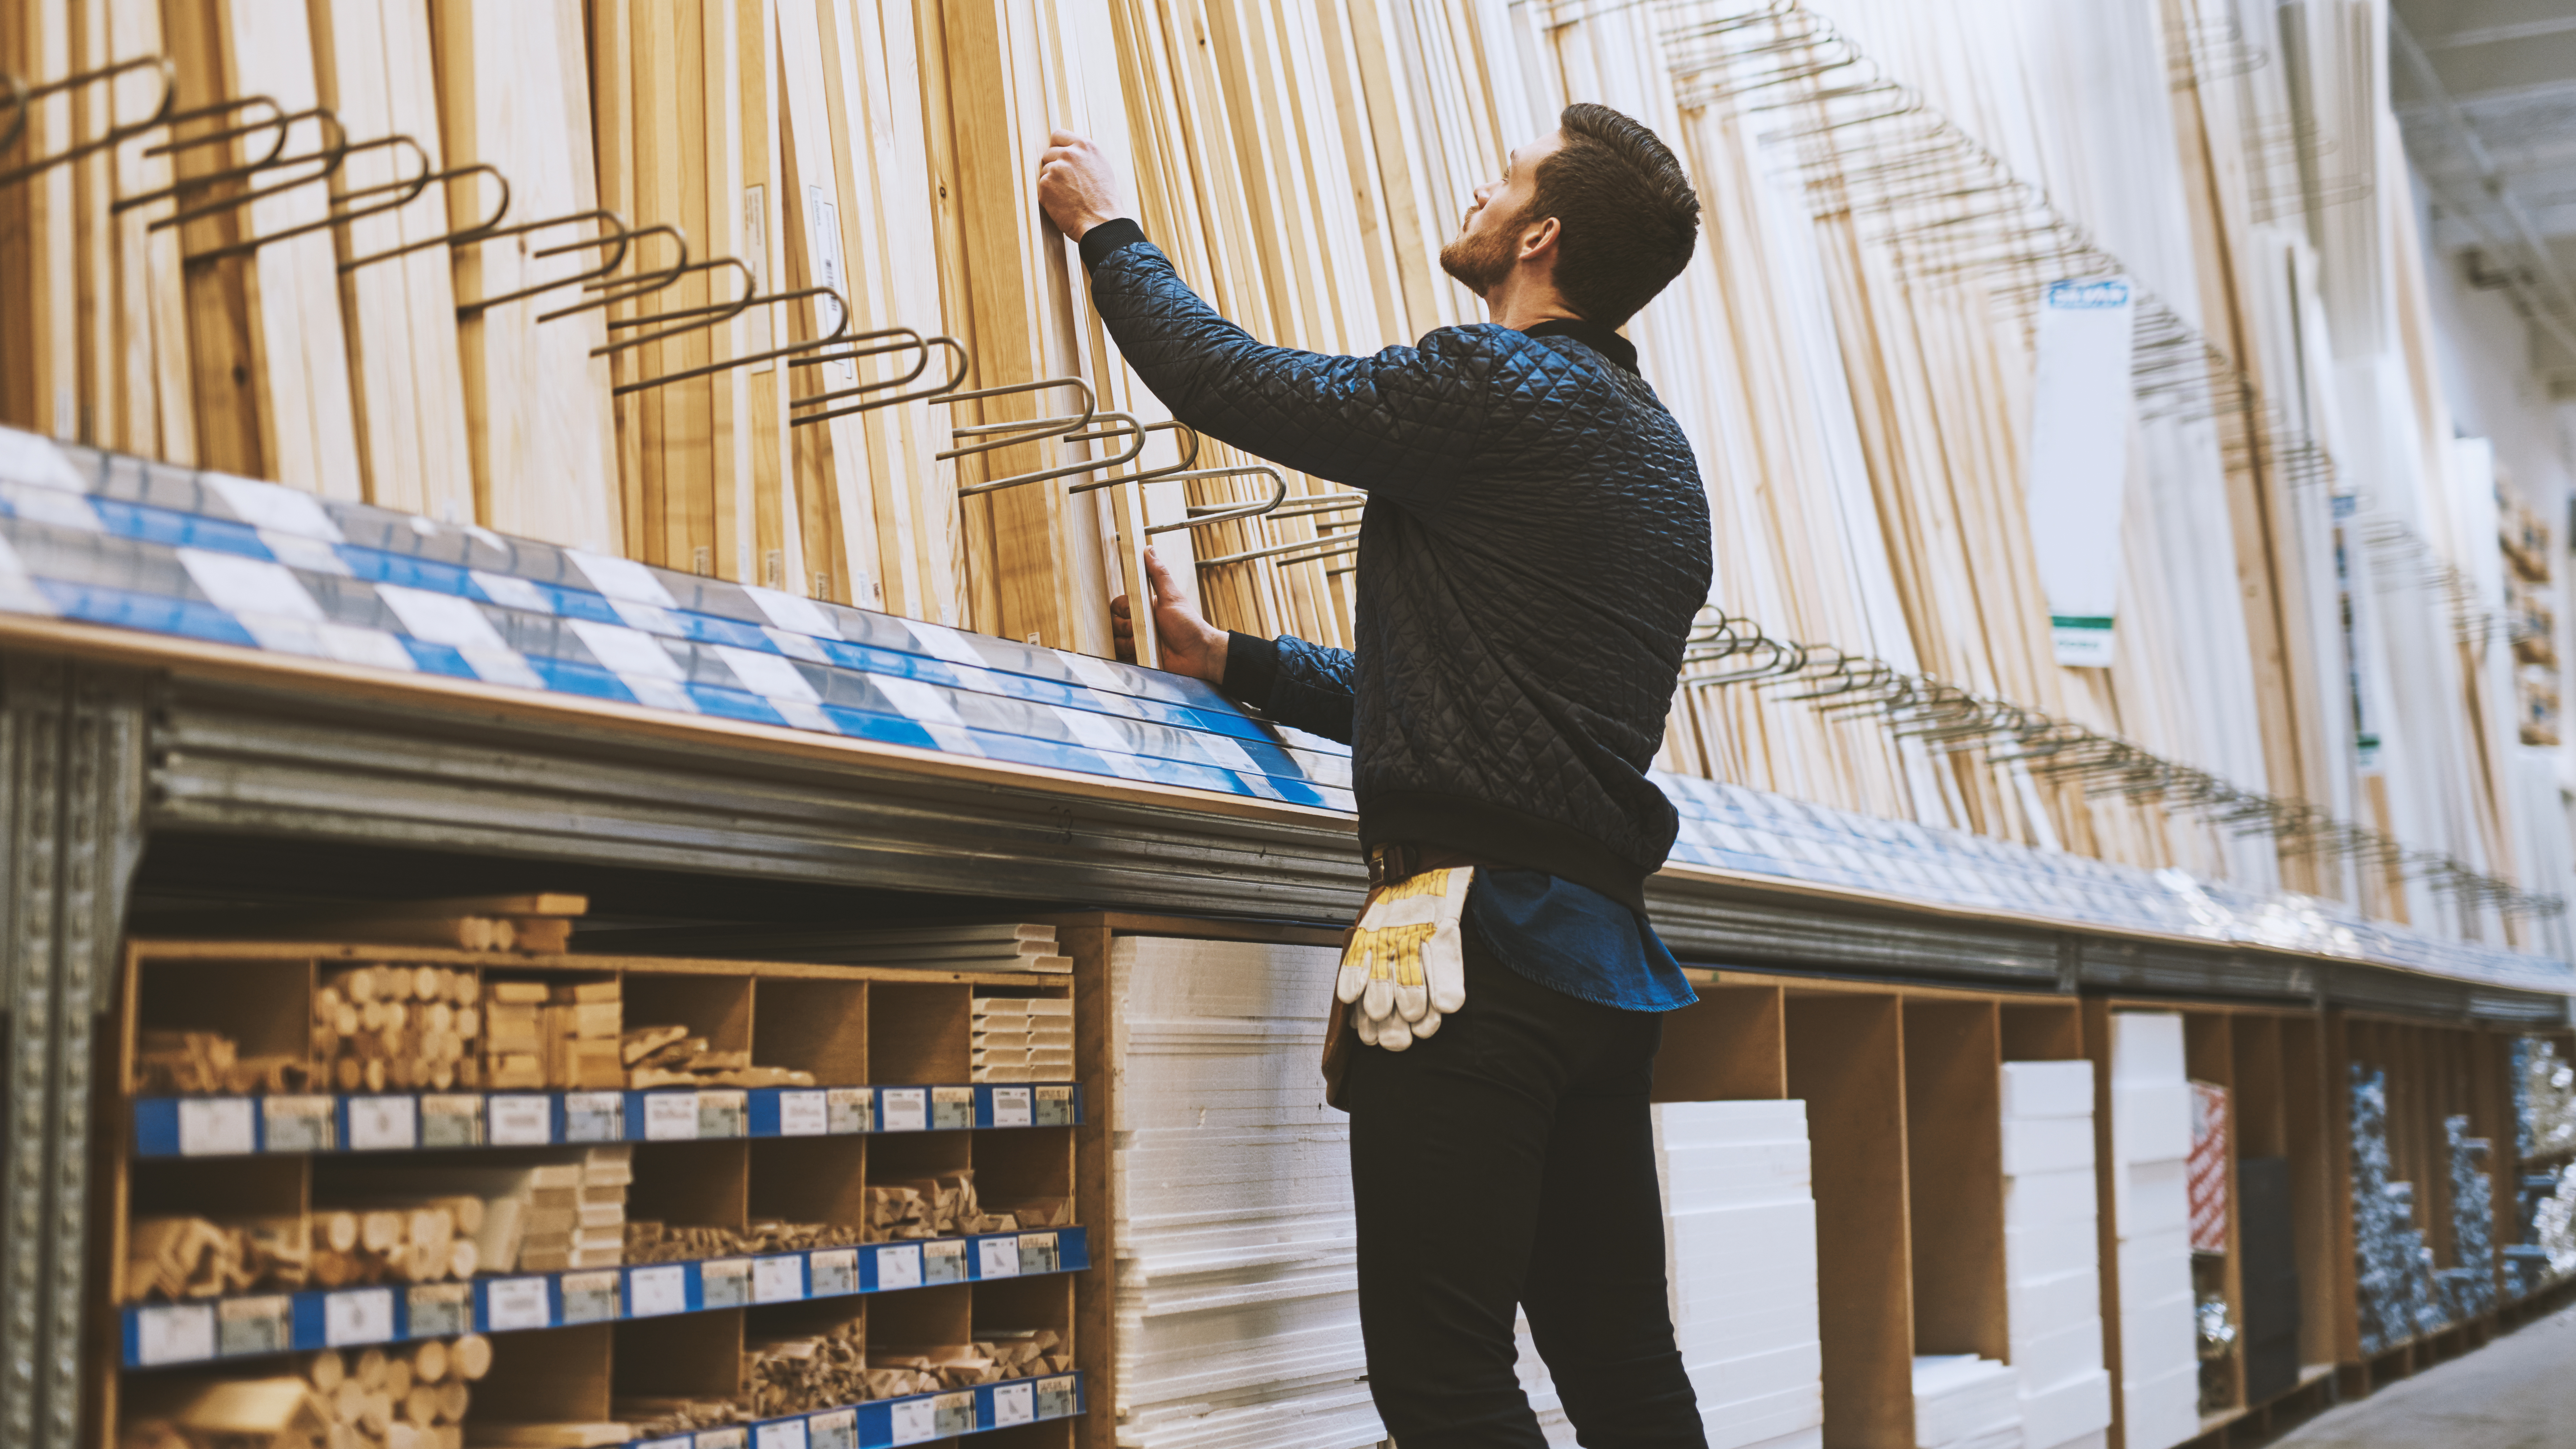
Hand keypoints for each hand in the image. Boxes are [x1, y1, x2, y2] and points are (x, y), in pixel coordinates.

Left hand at [1037, 130, 1125, 238]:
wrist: (1101, 222)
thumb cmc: (1104, 199)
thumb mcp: (1102, 167)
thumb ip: (1087, 153)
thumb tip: (1081, 138)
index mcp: (1084, 146)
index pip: (1058, 135)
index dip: (1057, 146)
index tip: (1058, 156)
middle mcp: (1069, 154)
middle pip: (1049, 153)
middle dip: (1054, 166)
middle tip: (1067, 183)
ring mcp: (1056, 168)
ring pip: (1045, 171)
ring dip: (1052, 182)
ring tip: (1068, 195)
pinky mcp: (1045, 184)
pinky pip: (1041, 187)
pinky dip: (1048, 196)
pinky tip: (1062, 203)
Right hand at [1111, 547, 1227, 685]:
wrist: (1200, 655)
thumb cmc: (1189, 626)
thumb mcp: (1172, 597)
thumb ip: (1158, 574)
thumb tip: (1149, 549)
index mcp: (1143, 608)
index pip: (1117, 606)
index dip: (1123, 610)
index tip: (1134, 613)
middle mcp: (1138, 626)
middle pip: (1114, 624)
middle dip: (1126, 628)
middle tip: (1144, 630)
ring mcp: (1138, 644)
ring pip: (1115, 642)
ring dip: (1128, 644)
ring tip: (1146, 645)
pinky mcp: (1138, 661)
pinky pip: (1120, 659)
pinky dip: (1126, 658)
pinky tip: (1139, 656)